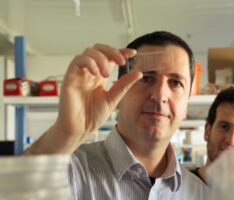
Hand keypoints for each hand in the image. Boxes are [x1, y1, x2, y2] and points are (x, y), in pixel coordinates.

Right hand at [26, 44, 141, 153]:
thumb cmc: (93, 116)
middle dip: (111, 51)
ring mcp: (79, 74)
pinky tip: (96, 73)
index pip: (110, 57)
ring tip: (107, 74)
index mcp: (100, 76)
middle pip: (98, 49)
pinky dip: (89, 62)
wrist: (80, 129)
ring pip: (89, 52)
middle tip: (121, 62)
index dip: (120, 51)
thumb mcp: (113, 98)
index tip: (133, 53)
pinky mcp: (70, 77)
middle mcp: (89, 72)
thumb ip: (124, 85)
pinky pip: (77, 61)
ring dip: (101, 59)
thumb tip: (138, 73)